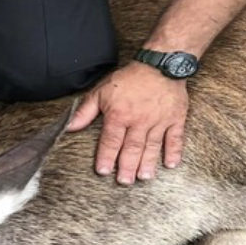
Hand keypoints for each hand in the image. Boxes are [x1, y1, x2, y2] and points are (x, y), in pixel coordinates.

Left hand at [67, 62, 188, 183]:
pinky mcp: (176, 118)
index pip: (111, 140)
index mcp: (119, 114)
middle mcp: (139, 120)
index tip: (102, 171)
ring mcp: (159, 120)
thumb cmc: (130, 78)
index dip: (106, 156)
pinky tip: (170, 165)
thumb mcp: (102, 91)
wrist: (161, 63)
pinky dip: (174, 151)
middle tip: (124, 182)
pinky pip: (175, 138)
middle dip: (127, 166)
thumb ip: (85, 111)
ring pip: (152, 146)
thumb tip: (69, 126)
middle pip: (131, 147)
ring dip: (148, 163)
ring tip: (144, 177)